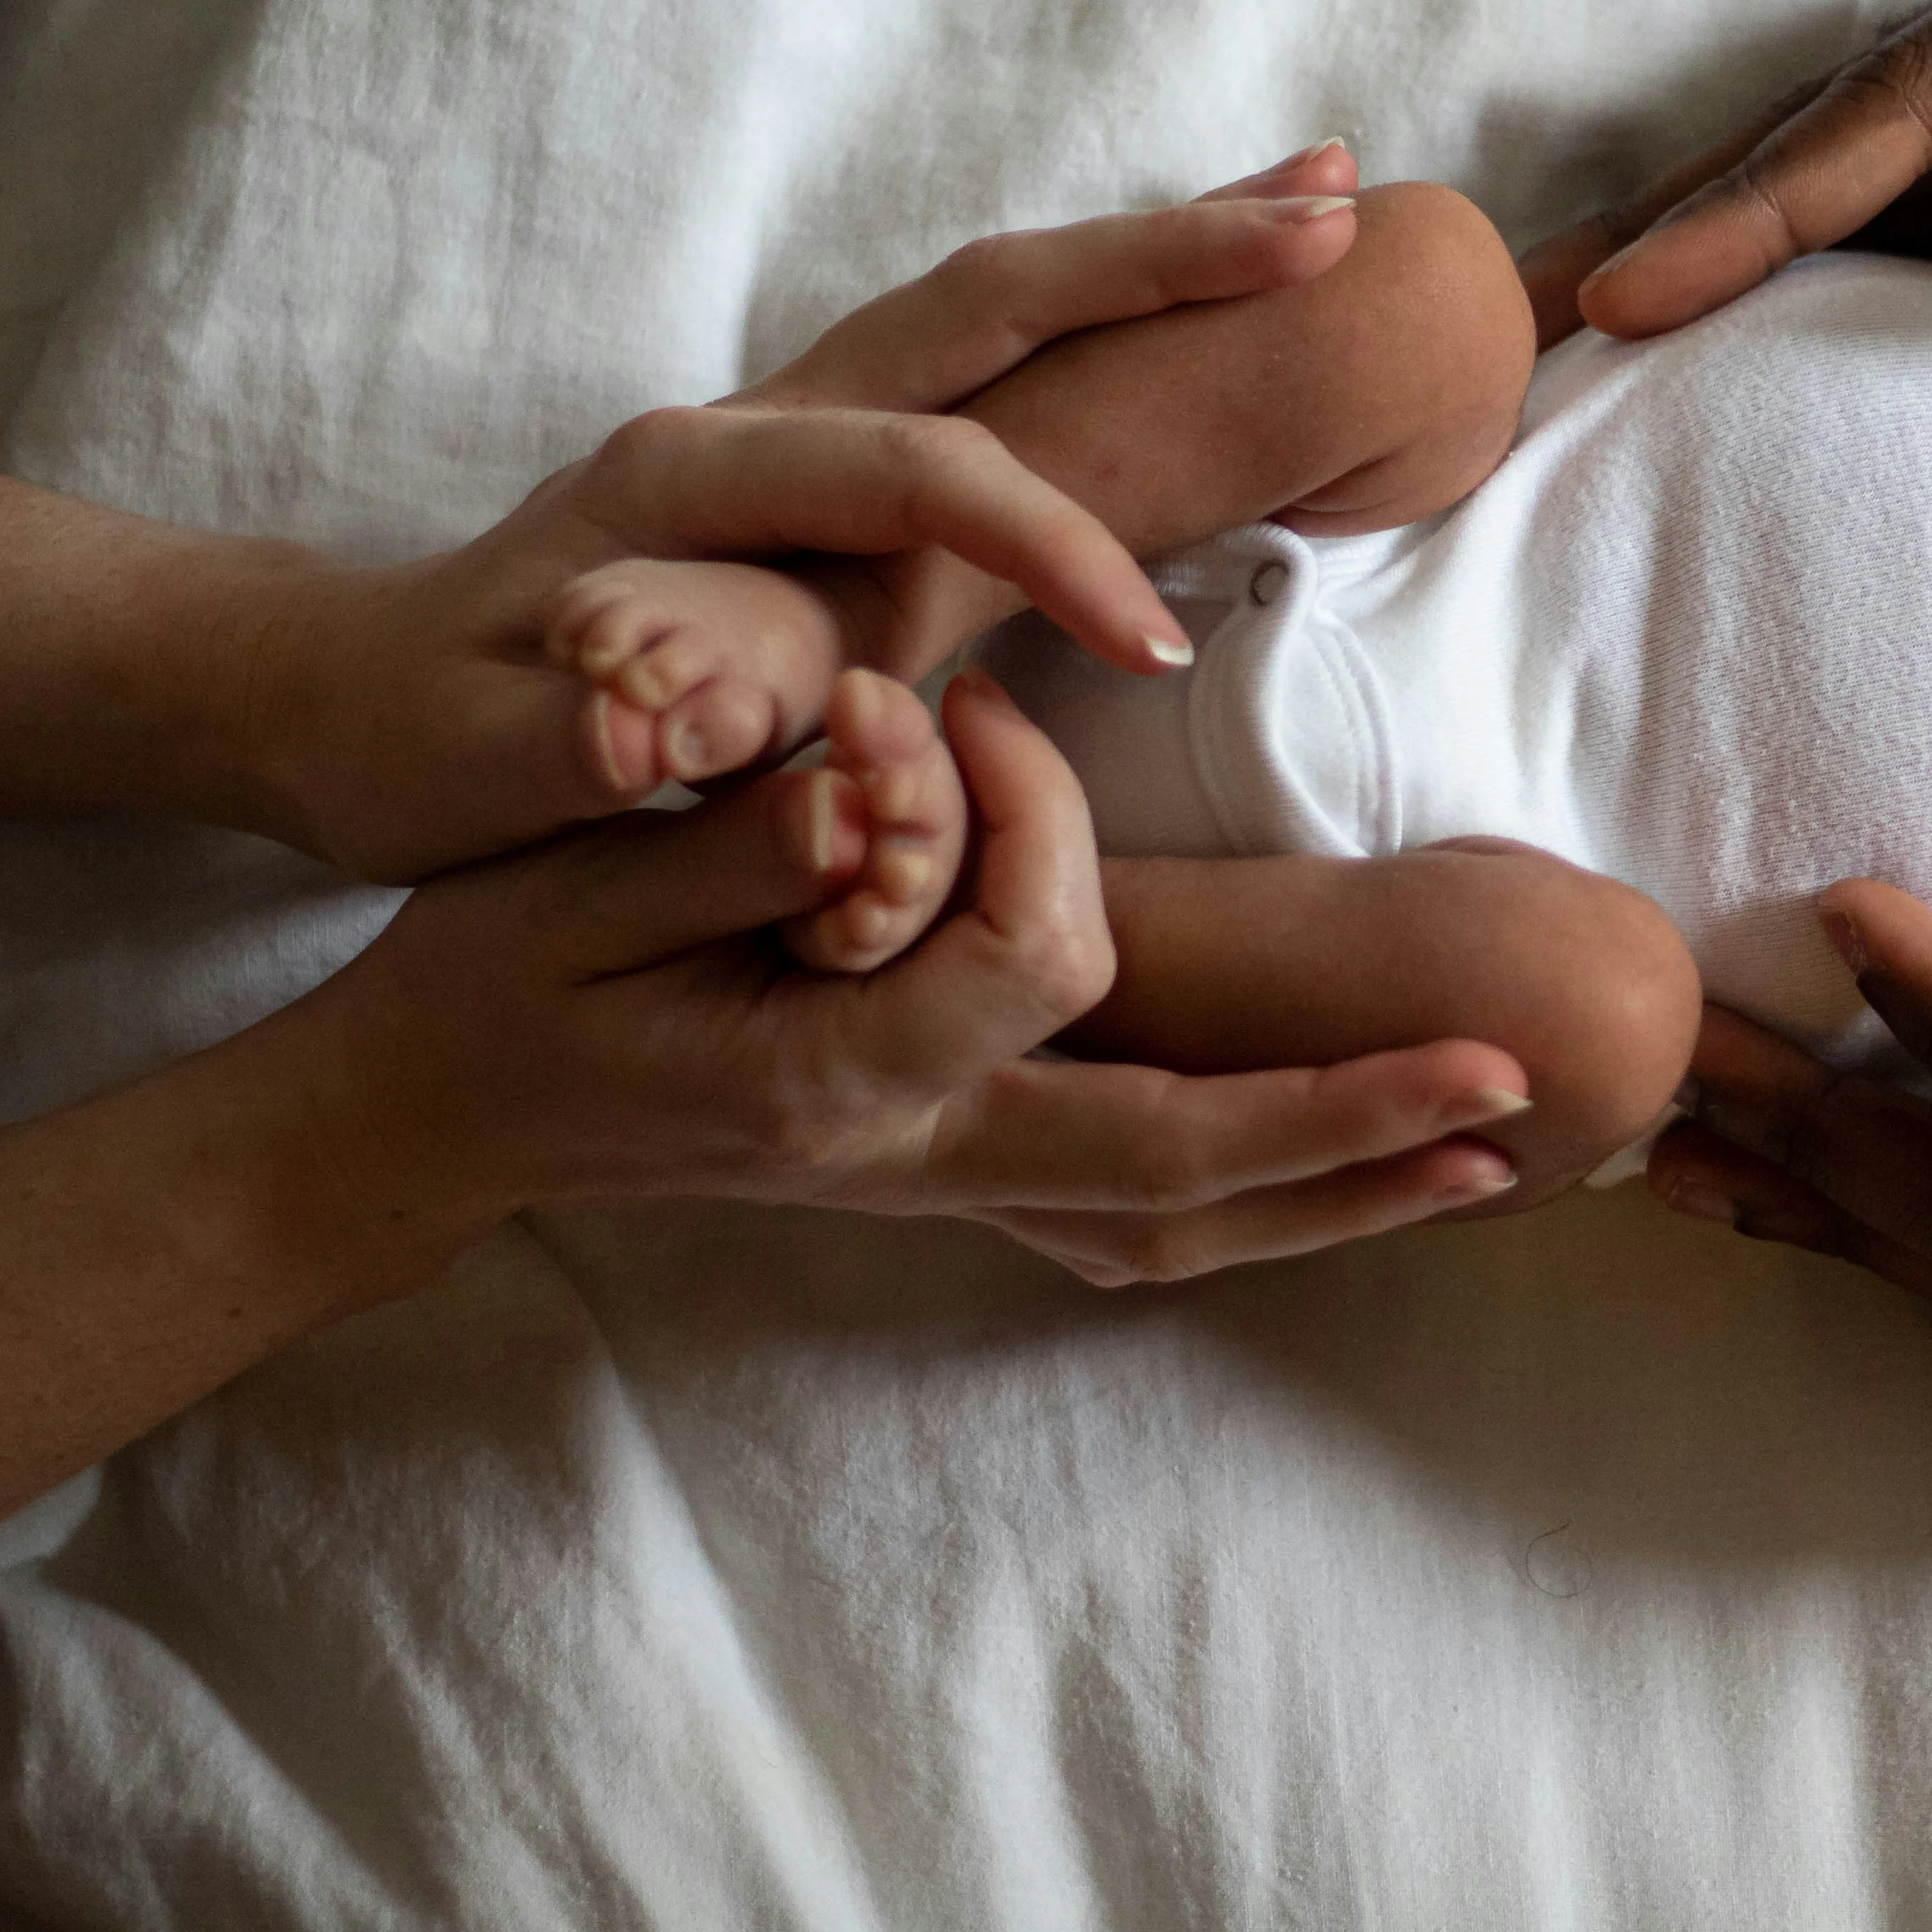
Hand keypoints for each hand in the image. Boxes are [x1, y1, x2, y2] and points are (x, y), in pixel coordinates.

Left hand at [260, 150, 1360, 881]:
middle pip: (993, 298)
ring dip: (1168, 255)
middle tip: (1334, 218)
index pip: (925, 474)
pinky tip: (1220, 299)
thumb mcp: (485, 764)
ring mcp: (809, 420)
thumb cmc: (431, 743)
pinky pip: (1008, 360)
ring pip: (1012, 305)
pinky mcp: (841, 458)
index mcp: (696, 480)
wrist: (357, 697)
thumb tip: (659, 745)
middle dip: (1166, 258)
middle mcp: (763, 415)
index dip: (1048, 544)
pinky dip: (1126, 314)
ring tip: (1326, 209)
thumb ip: (582, 744)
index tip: (1152, 646)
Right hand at [302, 668, 1530, 1277]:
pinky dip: (1249, 1208)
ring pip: (1172, 1226)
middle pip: (1173, 1168)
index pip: (1023, 952)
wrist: (426, 1118)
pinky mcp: (937, 1182)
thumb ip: (744, 842)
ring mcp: (932, 1191)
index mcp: (832, 1078)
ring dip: (1332, 1195)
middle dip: (1342, 1126)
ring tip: (1487, 1162)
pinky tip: (1341, 1182)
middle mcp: (911, 1157)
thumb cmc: (496, 982)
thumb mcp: (590, 892)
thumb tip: (880, 776)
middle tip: (1505, 1087)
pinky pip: (1127, 1221)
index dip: (1031, 815)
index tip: (968, 706)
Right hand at [1527, 0, 1931, 338]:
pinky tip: (1799, 328)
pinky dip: (1869, 249)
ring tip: (1608, 336)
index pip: (1925, 100)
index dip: (1777, 200)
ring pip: (1900, 154)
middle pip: (1862, 117)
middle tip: (1535, 322)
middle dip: (1701, 212)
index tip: (1640, 289)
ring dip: (1759, 236)